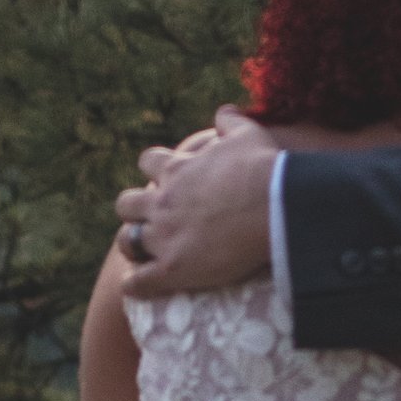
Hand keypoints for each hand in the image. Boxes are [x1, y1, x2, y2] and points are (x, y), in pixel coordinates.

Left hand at [116, 108, 278, 298]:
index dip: (153, 170)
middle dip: (134, 211)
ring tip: (143, 255)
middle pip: (126, 204)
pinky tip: (137, 289)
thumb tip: (224, 110)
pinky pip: (138, 282)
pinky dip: (135, 286)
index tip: (163, 178)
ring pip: (127, 242)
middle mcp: (162, 202)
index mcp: (177, 169)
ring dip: (132, 246)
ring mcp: (164, 237)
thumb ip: (230, 122)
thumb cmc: (263, 169)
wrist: (273, 206)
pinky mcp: (172, 268)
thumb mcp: (247, 134)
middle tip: (151, 220)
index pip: (148, 162)